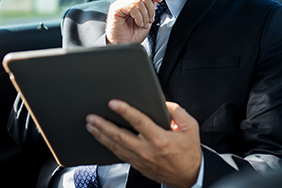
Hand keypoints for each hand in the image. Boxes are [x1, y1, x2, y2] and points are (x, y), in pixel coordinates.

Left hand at [86, 100, 201, 187]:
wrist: (189, 177)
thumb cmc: (189, 153)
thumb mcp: (191, 128)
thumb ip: (177, 112)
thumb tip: (164, 104)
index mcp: (160, 139)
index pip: (138, 121)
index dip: (124, 111)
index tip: (113, 103)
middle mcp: (147, 150)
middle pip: (120, 136)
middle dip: (103, 125)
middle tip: (92, 117)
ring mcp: (140, 159)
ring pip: (116, 146)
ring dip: (101, 135)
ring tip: (91, 126)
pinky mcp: (137, 165)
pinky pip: (119, 155)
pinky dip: (108, 146)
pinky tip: (102, 139)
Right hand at [106, 0, 161, 43]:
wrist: (123, 45)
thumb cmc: (132, 36)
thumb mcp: (146, 21)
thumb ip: (150, 9)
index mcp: (133, 3)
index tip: (159, 0)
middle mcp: (126, 1)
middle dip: (150, 8)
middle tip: (149, 20)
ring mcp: (120, 4)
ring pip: (139, 1)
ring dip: (145, 15)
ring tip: (143, 24)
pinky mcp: (116, 9)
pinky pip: (132, 7)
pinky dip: (139, 17)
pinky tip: (138, 23)